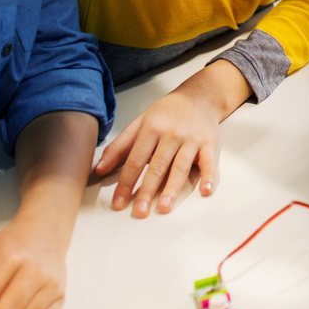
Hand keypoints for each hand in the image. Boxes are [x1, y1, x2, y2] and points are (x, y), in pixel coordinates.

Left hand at [93, 64, 242, 217]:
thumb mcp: (139, 123)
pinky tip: (205, 191)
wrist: (199, 96)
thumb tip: (98, 170)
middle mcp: (172, 134)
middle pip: (157, 166)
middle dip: (147, 190)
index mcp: (152, 129)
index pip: (135, 160)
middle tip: (139, 212)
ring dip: (173, 188)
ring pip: (181, 166)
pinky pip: (210, 162)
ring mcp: (192, 139)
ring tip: (164, 207)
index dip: (126, 183)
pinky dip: (209, 176)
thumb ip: (119, 146)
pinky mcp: (209, 143)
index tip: (118, 203)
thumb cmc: (166, 113)